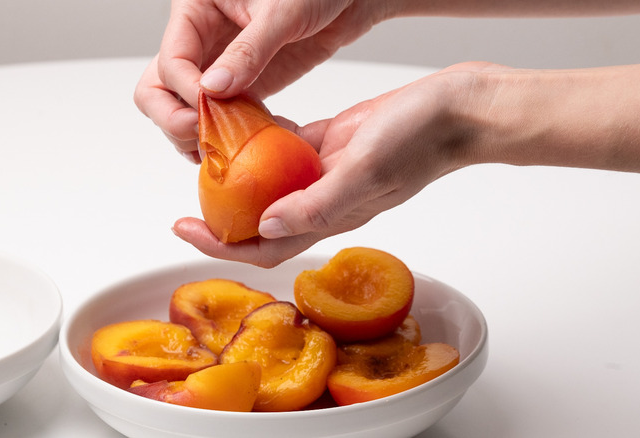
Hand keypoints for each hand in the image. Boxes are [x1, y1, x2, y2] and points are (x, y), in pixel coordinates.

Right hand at [134, 0, 389, 162]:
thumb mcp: (282, 12)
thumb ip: (248, 51)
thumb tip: (211, 90)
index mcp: (195, 10)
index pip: (171, 61)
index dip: (185, 91)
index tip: (208, 110)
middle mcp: (199, 41)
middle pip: (158, 90)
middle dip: (174, 119)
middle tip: (203, 136)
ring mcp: (218, 67)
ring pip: (184, 110)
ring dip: (198, 136)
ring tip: (227, 148)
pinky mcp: (243, 88)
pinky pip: (221, 119)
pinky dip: (228, 137)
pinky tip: (249, 145)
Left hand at [172, 62, 504, 266]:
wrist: (454, 111)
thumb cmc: (420, 142)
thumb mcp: (366, 172)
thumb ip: (319, 203)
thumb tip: (267, 225)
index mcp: (331, 217)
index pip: (266, 245)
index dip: (221, 245)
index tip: (184, 228)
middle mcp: (324, 202)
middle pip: (260, 223)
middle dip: (220, 220)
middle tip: (186, 205)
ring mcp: (326, 174)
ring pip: (270, 188)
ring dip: (238, 184)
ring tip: (207, 166)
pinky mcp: (330, 146)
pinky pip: (286, 153)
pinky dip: (261, 148)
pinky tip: (244, 130)